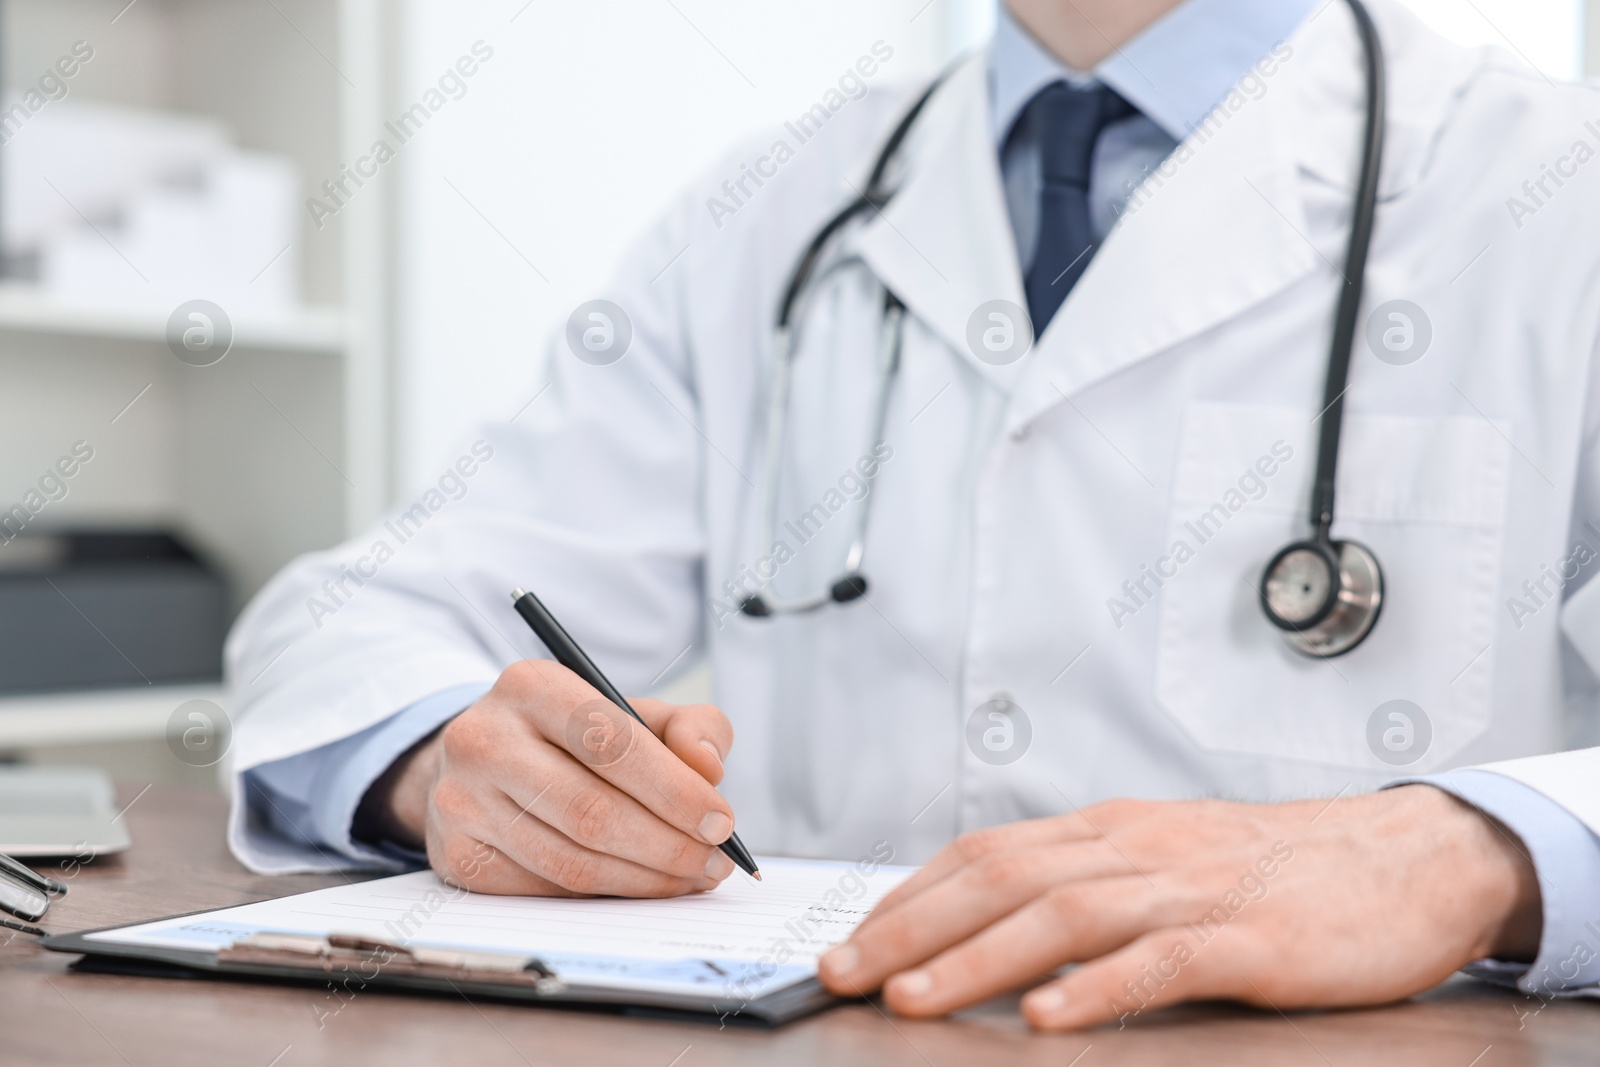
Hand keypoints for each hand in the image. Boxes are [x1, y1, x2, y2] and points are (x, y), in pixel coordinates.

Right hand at [372, 659, 738, 896]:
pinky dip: (605, 895)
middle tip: (714, 862)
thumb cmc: (575, 737)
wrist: (483, 761)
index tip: (721, 821)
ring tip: (691, 878)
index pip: (612, 743)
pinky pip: (546, 891)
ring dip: (644, 880)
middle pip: (591, 810)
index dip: (674, 790)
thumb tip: (708, 769)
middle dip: (668, 845)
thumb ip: (689, 728)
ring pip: (570, 861)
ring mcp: (462, 801)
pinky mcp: (458, 857)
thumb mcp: (634, 711)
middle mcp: (484, 739)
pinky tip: (641, 886)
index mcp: (531, 685)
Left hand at [818, 785, 1540, 1028]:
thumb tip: (992, 921)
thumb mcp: (1166, 858)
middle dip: (911, 928)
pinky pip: (1162, 961)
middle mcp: (1136, 847)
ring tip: (913, 1000)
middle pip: (1002, 878)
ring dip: (977, 959)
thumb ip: (1089, 881)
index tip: (853, 940)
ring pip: (1065, 915)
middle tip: (843, 973)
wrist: (1405, 857)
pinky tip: (1047, 1018)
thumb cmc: (1274, 868)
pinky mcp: (1252, 938)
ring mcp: (1193, 889)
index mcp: (1110, 830)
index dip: (911, 896)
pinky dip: (1097, 988)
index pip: (986, 853)